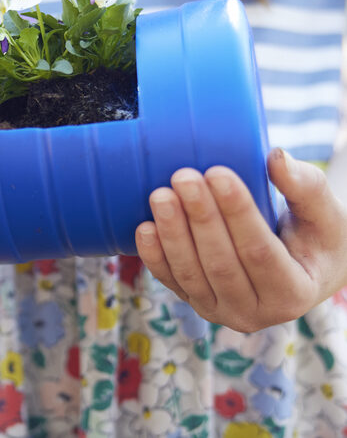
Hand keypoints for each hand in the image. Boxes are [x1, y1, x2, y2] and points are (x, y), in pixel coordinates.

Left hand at [135, 148, 346, 331]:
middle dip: (199, 218)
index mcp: (294, 294)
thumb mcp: (325, 215)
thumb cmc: (315, 237)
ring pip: (191, 274)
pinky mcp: (195, 301)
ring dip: (172, 233)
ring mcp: (221, 310)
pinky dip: (154, 256)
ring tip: (160, 195)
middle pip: (220, 263)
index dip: (237, 213)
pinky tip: (144, 227)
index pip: (260, 252)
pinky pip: (170, 281)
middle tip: (183, 176)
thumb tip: (275, 157)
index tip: (218, 173)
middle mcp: (256, 312)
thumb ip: (306, 186)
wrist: (300, 268)